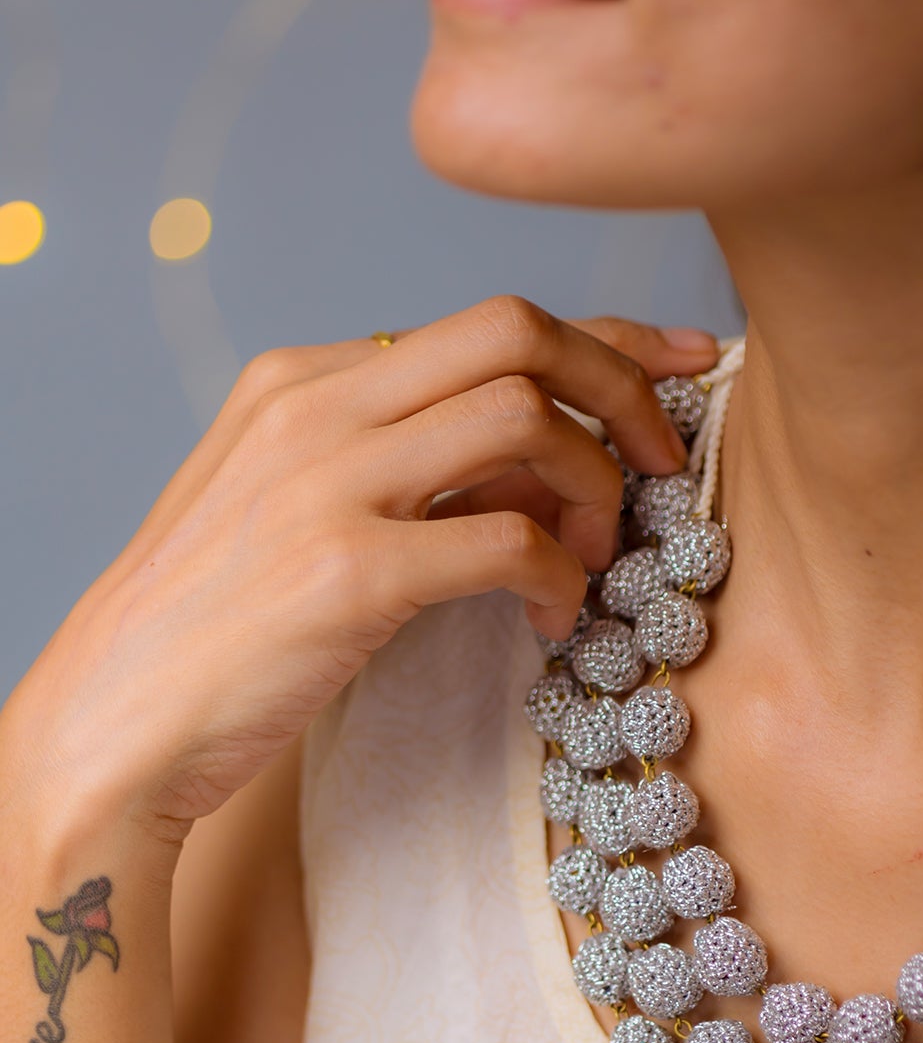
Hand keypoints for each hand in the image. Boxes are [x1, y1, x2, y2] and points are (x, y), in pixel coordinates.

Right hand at [2, 302, 716, 852]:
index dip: (608, 338)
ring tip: (592, 556)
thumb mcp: (313, 513)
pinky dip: (562, 577)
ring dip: (594, 485)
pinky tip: (555, 618)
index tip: (684, 366)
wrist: (119, 720)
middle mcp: (314, 405)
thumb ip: (427, 474)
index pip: (488, 322)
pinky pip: (511, 541)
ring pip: (523, 414)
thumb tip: (559, 467)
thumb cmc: (223, 627)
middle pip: (516, 331)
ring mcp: (326, 482)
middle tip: (663, 466)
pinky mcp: (347, 571)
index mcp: (304, 378)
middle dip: (621, 386)